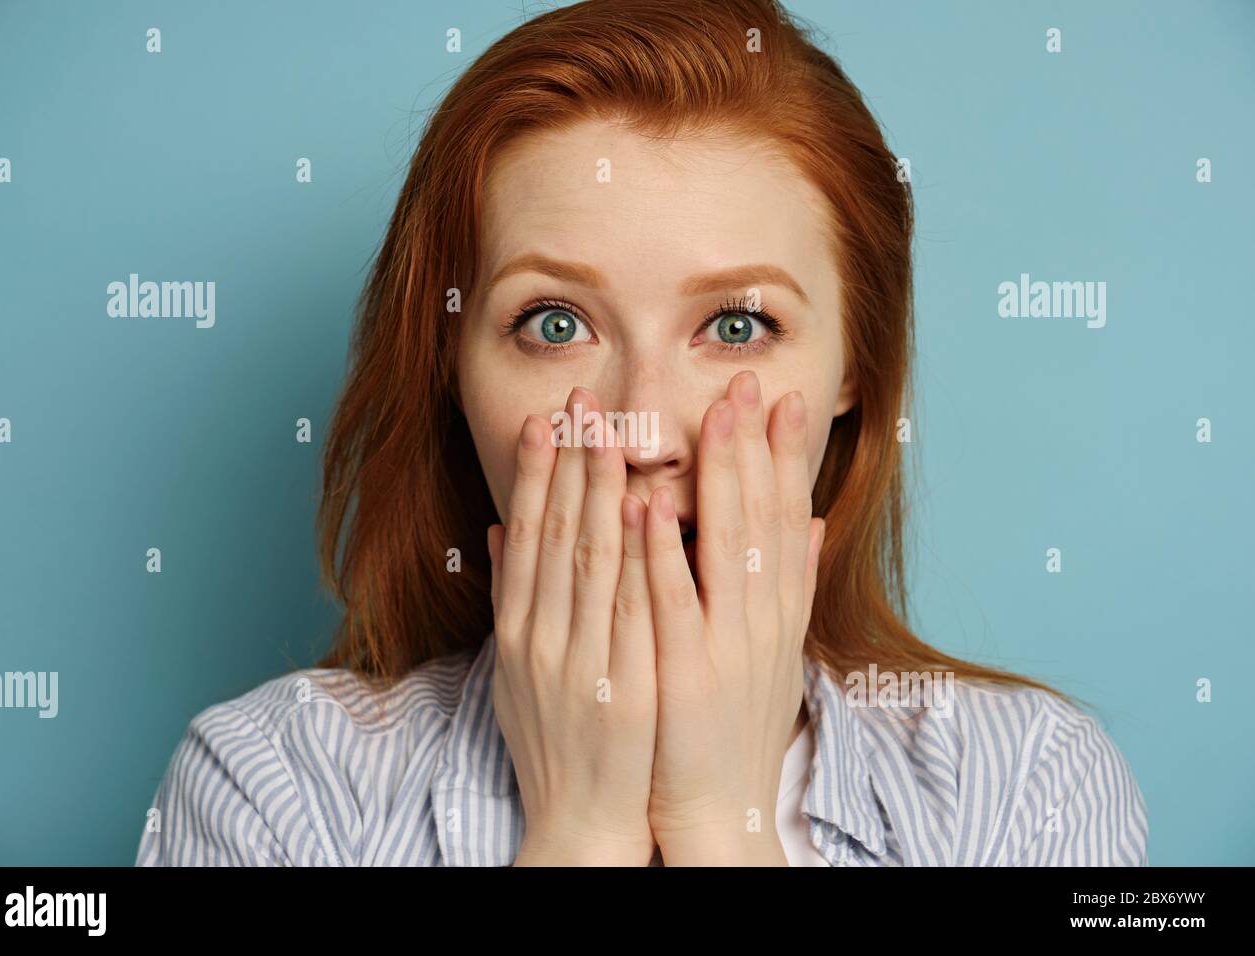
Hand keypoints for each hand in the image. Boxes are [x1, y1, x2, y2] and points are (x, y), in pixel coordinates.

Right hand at [489, 386, 658, 865]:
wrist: (580, 819)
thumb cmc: (552, 739)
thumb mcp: (514, 669)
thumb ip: (511, 597)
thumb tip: (497, 532)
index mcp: (518, 632)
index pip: (526, 539)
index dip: (534, 476)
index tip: (545, 421)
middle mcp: (543, 640)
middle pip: (556, 537)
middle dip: (568, 465)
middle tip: (580, 403)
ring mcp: (582, 664)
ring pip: (591, 563)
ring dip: (599, 493)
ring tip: (610, 433)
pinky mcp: (624, 688)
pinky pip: (631, 611)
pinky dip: (637, 558)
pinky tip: (645, 510)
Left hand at [643, 370, 824, 864]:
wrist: (718, 807)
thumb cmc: (735, 725)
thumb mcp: (776, 651)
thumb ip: (791, 583)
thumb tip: (815, 521)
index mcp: (778, 612)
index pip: (786, 517)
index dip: (785, 457)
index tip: (781, 399)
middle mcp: (762, 621)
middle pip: (762, 518)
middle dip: (755, 446)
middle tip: (748, 380)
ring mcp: (726, 645)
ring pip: (725, 547)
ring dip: (717, 478)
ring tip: (710, 416)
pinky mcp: (685, 675)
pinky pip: (671, 604)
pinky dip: (663, 554)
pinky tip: (650, 506)